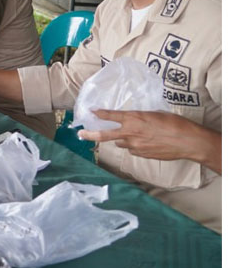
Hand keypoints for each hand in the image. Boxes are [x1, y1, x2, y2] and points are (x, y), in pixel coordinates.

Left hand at [80, 110, 220, 168]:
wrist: (187, 141)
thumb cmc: (174, 123)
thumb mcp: (154, 114)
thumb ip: (139, 118)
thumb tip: (133, 120)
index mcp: (133, 119)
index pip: (110, 116)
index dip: (99, 113)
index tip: (91, 112)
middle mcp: (130, 133)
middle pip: (103, 135)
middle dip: (89, 134)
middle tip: (80, 134)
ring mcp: (135, 147)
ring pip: (121, 143)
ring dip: (122, 140)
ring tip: (134, 136)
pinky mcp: (142, 155)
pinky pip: (133, 150)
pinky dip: (135, 146)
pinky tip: (146, 143)